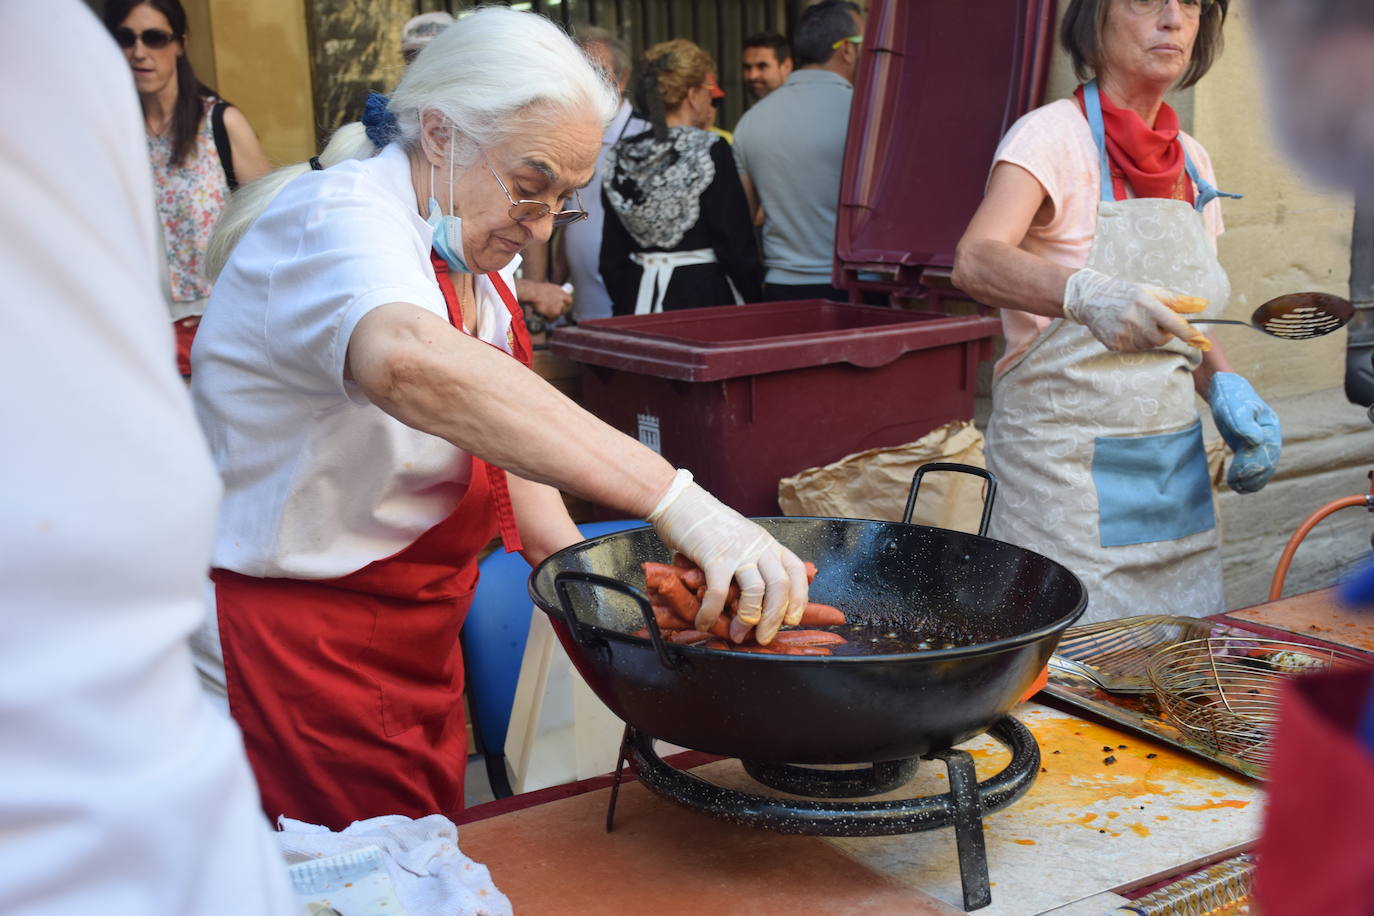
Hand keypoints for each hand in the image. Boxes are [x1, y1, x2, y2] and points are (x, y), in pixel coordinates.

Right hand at [517, 279, 571, 319]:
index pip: (569, 300)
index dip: (566, 304)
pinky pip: (552, 319)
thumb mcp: (550, 287)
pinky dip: (548, 320)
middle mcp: (563, 300)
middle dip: (560, 311)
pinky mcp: (555, 313)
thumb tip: (556, 296)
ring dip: (553, 316)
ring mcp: (560, 307)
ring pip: (558, 314)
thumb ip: (555, 292)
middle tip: (554, 312)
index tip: (563, 306)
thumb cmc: (537, 289)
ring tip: (547, 315)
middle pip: (565, 309)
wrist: (533, 293)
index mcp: (562, 292)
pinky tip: (544, 319)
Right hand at [647, 470, 808, 644]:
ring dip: (749, 618)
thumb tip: (752, 598)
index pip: (796, 571)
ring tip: (737, 634)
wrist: (679, 502)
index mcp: (767, 543)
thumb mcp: (741, 538)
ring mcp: (737, 551)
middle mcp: (758, 546)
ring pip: (757, 591)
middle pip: (780, 586)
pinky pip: (719, 592)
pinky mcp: (713, 556)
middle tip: (764, 638)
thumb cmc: (706, 524)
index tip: (792, 619)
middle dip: (775, 618)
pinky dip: (712, 612)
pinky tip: (704, 621)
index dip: (799, 598)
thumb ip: (750, 562)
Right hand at [1063, 268, 1210, 351]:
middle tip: (1153, 321)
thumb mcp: (1151, 291)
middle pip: (1161, 338)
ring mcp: (1121, 333)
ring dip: (1149, 338)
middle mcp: (1133, 318)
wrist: (1090, 298)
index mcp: (1145, 302)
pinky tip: (1126, 330)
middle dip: (1163, 333)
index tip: (1202, 341)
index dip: (1189, 333)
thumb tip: (1203, 306)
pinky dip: (1136, 342)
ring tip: (1137, 324)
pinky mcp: (1113, 343)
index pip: (1173, 323)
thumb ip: (1177, 300)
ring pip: (1148, 345)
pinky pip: (1134, 349)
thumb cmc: (1125, 292)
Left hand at [1209, 372, 1280, 492]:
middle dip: (1253, 476)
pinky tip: (1241, 485)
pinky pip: (1256, 464)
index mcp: (1270, 427)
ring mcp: (1262, 441)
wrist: (1226, 389)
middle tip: (1237, 485)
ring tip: (1238, 488)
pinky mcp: (1251, 445)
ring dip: (1253, 479)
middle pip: (1267, 462)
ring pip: (1264, 466)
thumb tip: (1255, 441)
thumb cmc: (1231, 397)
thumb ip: (1244, 423)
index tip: (1237, 475)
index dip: (1251, 465)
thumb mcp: (1236, 408)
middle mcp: (1270, 436)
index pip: (1263, 452)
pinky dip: (1250, 476)